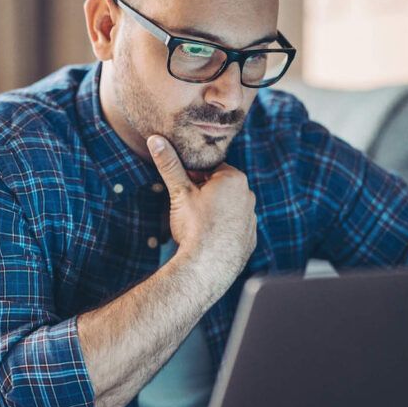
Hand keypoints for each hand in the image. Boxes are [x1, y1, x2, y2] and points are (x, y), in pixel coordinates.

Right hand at [146, 134, 256, 282]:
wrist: (207, 267)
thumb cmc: (195, 226)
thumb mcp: (180, 192)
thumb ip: (169, 164)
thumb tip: (156, 139)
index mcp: (233, 179)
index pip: (211, 169)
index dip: (194, 179)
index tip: (184, 190)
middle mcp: (248, 195)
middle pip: (221, 187)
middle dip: (204, 194)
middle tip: (188, 209)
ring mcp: (252, 218)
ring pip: (229, 208)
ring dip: (214, 212)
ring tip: (198, 226)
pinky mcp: (250, 238)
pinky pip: (235, 227)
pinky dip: (223, 230)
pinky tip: (209, 238)